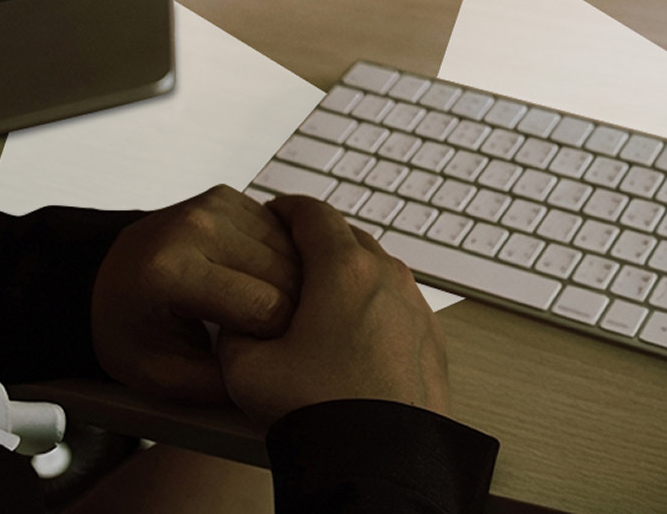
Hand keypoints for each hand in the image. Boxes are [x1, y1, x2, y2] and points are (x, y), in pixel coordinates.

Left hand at [92, 185, 300, 400]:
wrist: (100, 279)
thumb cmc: (126, 327)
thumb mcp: (161, 376)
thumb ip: (224, 384)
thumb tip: (280, 384)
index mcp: (171, 270)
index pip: (266, 307)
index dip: (276, 339)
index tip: (264, 352)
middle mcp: (195, 226)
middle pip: (287, 275)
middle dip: (289, 311)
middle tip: (264, 336)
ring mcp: (214, 205)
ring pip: (294, 251)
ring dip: (291, 284)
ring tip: (258, 310)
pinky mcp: (229, 196)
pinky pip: (283, 233)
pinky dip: (282, 261)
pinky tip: (258, 282)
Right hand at [217, 195, 449, 428]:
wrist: (380, 458)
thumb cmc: (321, 411)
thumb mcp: (247, 368)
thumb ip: (235, 331)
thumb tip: (237, 323)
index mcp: (344, 270)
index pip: (313, 214)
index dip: (287, 209)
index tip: (275, 212)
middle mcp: (388, 278)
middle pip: (350, 238)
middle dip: (318, 243)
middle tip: (291, 258)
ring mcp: (416, 307)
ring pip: (378, 271)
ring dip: (349, 276)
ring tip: (319, 302)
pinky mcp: (431, 338)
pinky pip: (398, 305)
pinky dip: (375, 308)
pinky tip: (352, 336)